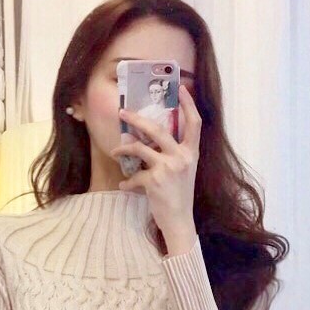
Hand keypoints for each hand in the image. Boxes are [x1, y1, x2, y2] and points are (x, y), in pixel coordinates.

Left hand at [110, 84, 200, 250]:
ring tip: (115, 150)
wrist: (179, 220)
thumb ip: (173, 154)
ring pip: (140, 149)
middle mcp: (182, 157)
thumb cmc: (179, 195)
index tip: (181, 88)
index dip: (189, 104)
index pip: (194, 123)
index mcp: (192, 152)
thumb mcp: (183, 171)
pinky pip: (134, 175)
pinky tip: (124, 186)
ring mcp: (168, 168)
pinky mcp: (154, 181)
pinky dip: (127, 182)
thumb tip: (149, 139)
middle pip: (158, 129)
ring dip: (124, 148)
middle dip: (138, 119)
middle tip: (123, 112)